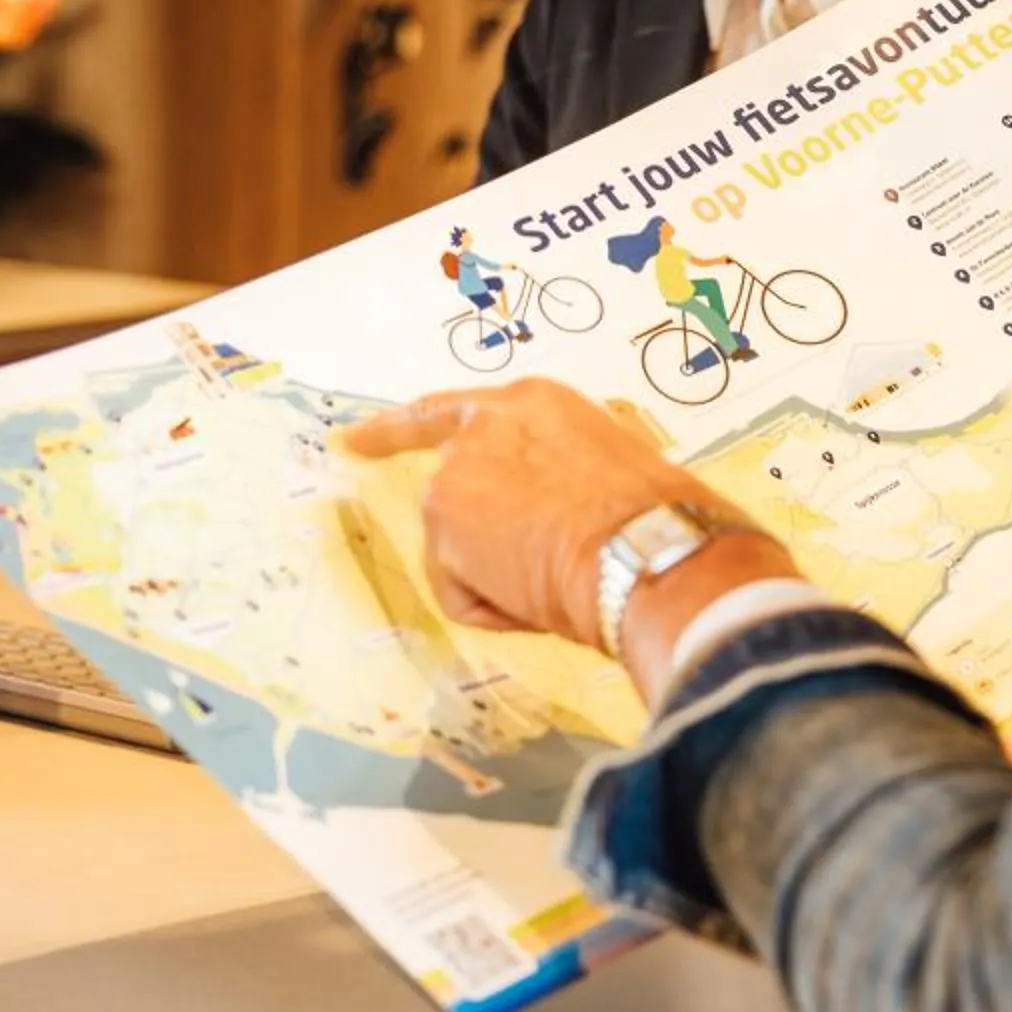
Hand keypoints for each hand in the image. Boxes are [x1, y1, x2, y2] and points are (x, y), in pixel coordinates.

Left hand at [342, 379, 764, 651]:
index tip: (353, 440)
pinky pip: (460, 591)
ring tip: (562, 579)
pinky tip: (539, 600)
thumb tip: (553, 507)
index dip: (397, 430)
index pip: (448, 411)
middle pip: (453, 492)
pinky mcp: (442, 526)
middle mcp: (481, 427)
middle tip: (527, 570)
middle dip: (472, 536)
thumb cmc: (657, 517)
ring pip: (459, 550)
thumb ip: (557, 469)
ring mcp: (454, 475)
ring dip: (500, 577)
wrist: (648, 549)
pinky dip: (493, 610)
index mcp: (531, 402)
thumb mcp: (610, 463)